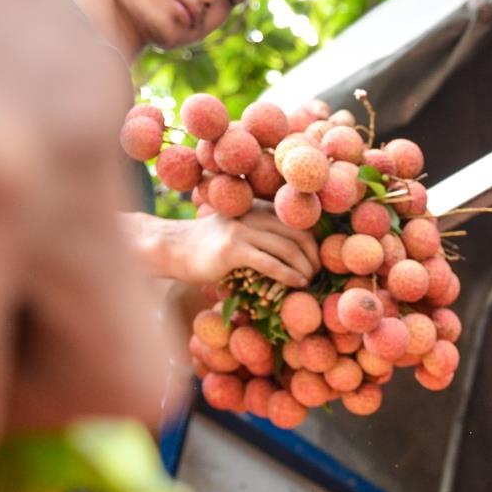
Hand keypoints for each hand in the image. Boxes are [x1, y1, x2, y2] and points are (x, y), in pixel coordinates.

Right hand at [143, 204, 321, 289]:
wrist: (173, 247)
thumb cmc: (209, 246)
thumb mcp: (238, 231)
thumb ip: (261, 234)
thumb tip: (294, 253)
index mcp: (257, 208)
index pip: (295, 221)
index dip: (312, 241)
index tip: (318, 259)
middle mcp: (252, 214)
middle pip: (297, 233)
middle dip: (313, 255)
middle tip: (318, 272)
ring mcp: (242, 230)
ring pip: (287, 248)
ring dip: (305, 267)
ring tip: (310, 280)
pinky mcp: (233, 249)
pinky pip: (270, 262)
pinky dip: (289, 274)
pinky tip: (298, 283)